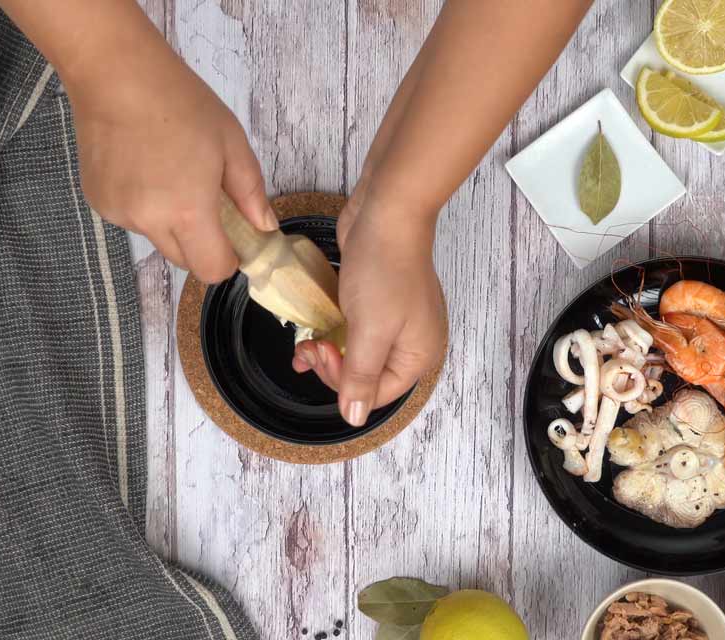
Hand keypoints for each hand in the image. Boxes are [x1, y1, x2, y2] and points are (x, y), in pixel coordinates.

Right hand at [66, 48, 276, 282]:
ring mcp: (118, 214)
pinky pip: (131, 218)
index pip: (211, 270)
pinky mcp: (98, 201)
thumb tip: (265, 228)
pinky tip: (141, 167)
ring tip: (168, 171)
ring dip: (169, 220)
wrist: (116, 74)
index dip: (227, 260)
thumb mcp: (231, 144)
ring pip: (156, 237)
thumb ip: (251, 193)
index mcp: (187, 211)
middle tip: (205, 201)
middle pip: (183, 260)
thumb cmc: (181, 103)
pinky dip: (143, 205)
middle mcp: (149, 222)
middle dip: (200, 242)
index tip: (233, 239)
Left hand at [292, 190, 446, 426]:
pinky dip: (331, 330)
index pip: (377, 394)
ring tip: (305, 340)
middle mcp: (410, 341)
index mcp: (419, 354)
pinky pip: (351, 327)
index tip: (321, 357)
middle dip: (332, 366)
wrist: (386, 212)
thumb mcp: (369, 332)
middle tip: (310, 347)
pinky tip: (313, 327)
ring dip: (327, 350)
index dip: (343, 384)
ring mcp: (393, 320)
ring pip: (354, 351)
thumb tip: (354, 418)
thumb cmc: (385, 268)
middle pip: (365, 375)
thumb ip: (359, 377)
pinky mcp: (375, 300)